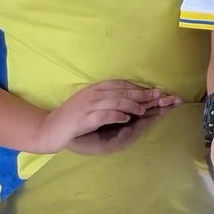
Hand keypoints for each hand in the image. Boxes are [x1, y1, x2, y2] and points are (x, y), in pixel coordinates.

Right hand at [33, 79, 178, 154]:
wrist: (49, 128)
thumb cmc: (72, 118)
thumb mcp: (92, 104)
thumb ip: (110, 100)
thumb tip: (134, 100)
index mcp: (97, 88)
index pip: (124, 85)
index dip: (142, 88)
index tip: (160, 93)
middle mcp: (94, 94)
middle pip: (125, 92)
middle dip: (146, 95)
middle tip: (164, 99)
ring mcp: (89, 106)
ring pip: (117, 101)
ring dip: (133, 105)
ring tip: (144, 110)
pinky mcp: (84, 119)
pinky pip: (104, 115)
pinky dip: (116, 115)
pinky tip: (126, 119)